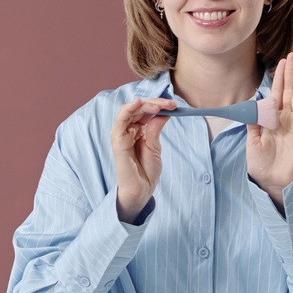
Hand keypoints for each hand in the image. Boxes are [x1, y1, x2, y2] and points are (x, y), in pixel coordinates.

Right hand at [111, 96, 174, 221]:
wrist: (141, 190)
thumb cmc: (146, 171)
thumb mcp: (155, 145)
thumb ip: (155, 128)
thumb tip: (164, 112)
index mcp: (136, 130)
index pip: (145, 111)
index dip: (159, 105)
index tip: (174, 105)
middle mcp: (127, 130)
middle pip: (138, 108)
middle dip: (155, 103)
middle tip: (171, 104)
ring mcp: (121, 134)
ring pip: (130, 110)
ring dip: (146, 104)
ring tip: (160, 105)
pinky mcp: (118, 141)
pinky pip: (121, 120)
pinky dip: (128, 109)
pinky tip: (138, 102)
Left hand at [247, 53, 292, 208]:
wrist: (271, 181)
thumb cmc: (261, 164)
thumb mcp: (252, 141)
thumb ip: (252, 122)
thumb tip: (249, 105)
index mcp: (272, 119)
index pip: (276, 93)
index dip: (278, 78)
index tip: (280, 62)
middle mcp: (286, 118)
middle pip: (288, 91)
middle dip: (290, 73)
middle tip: (292, 54)